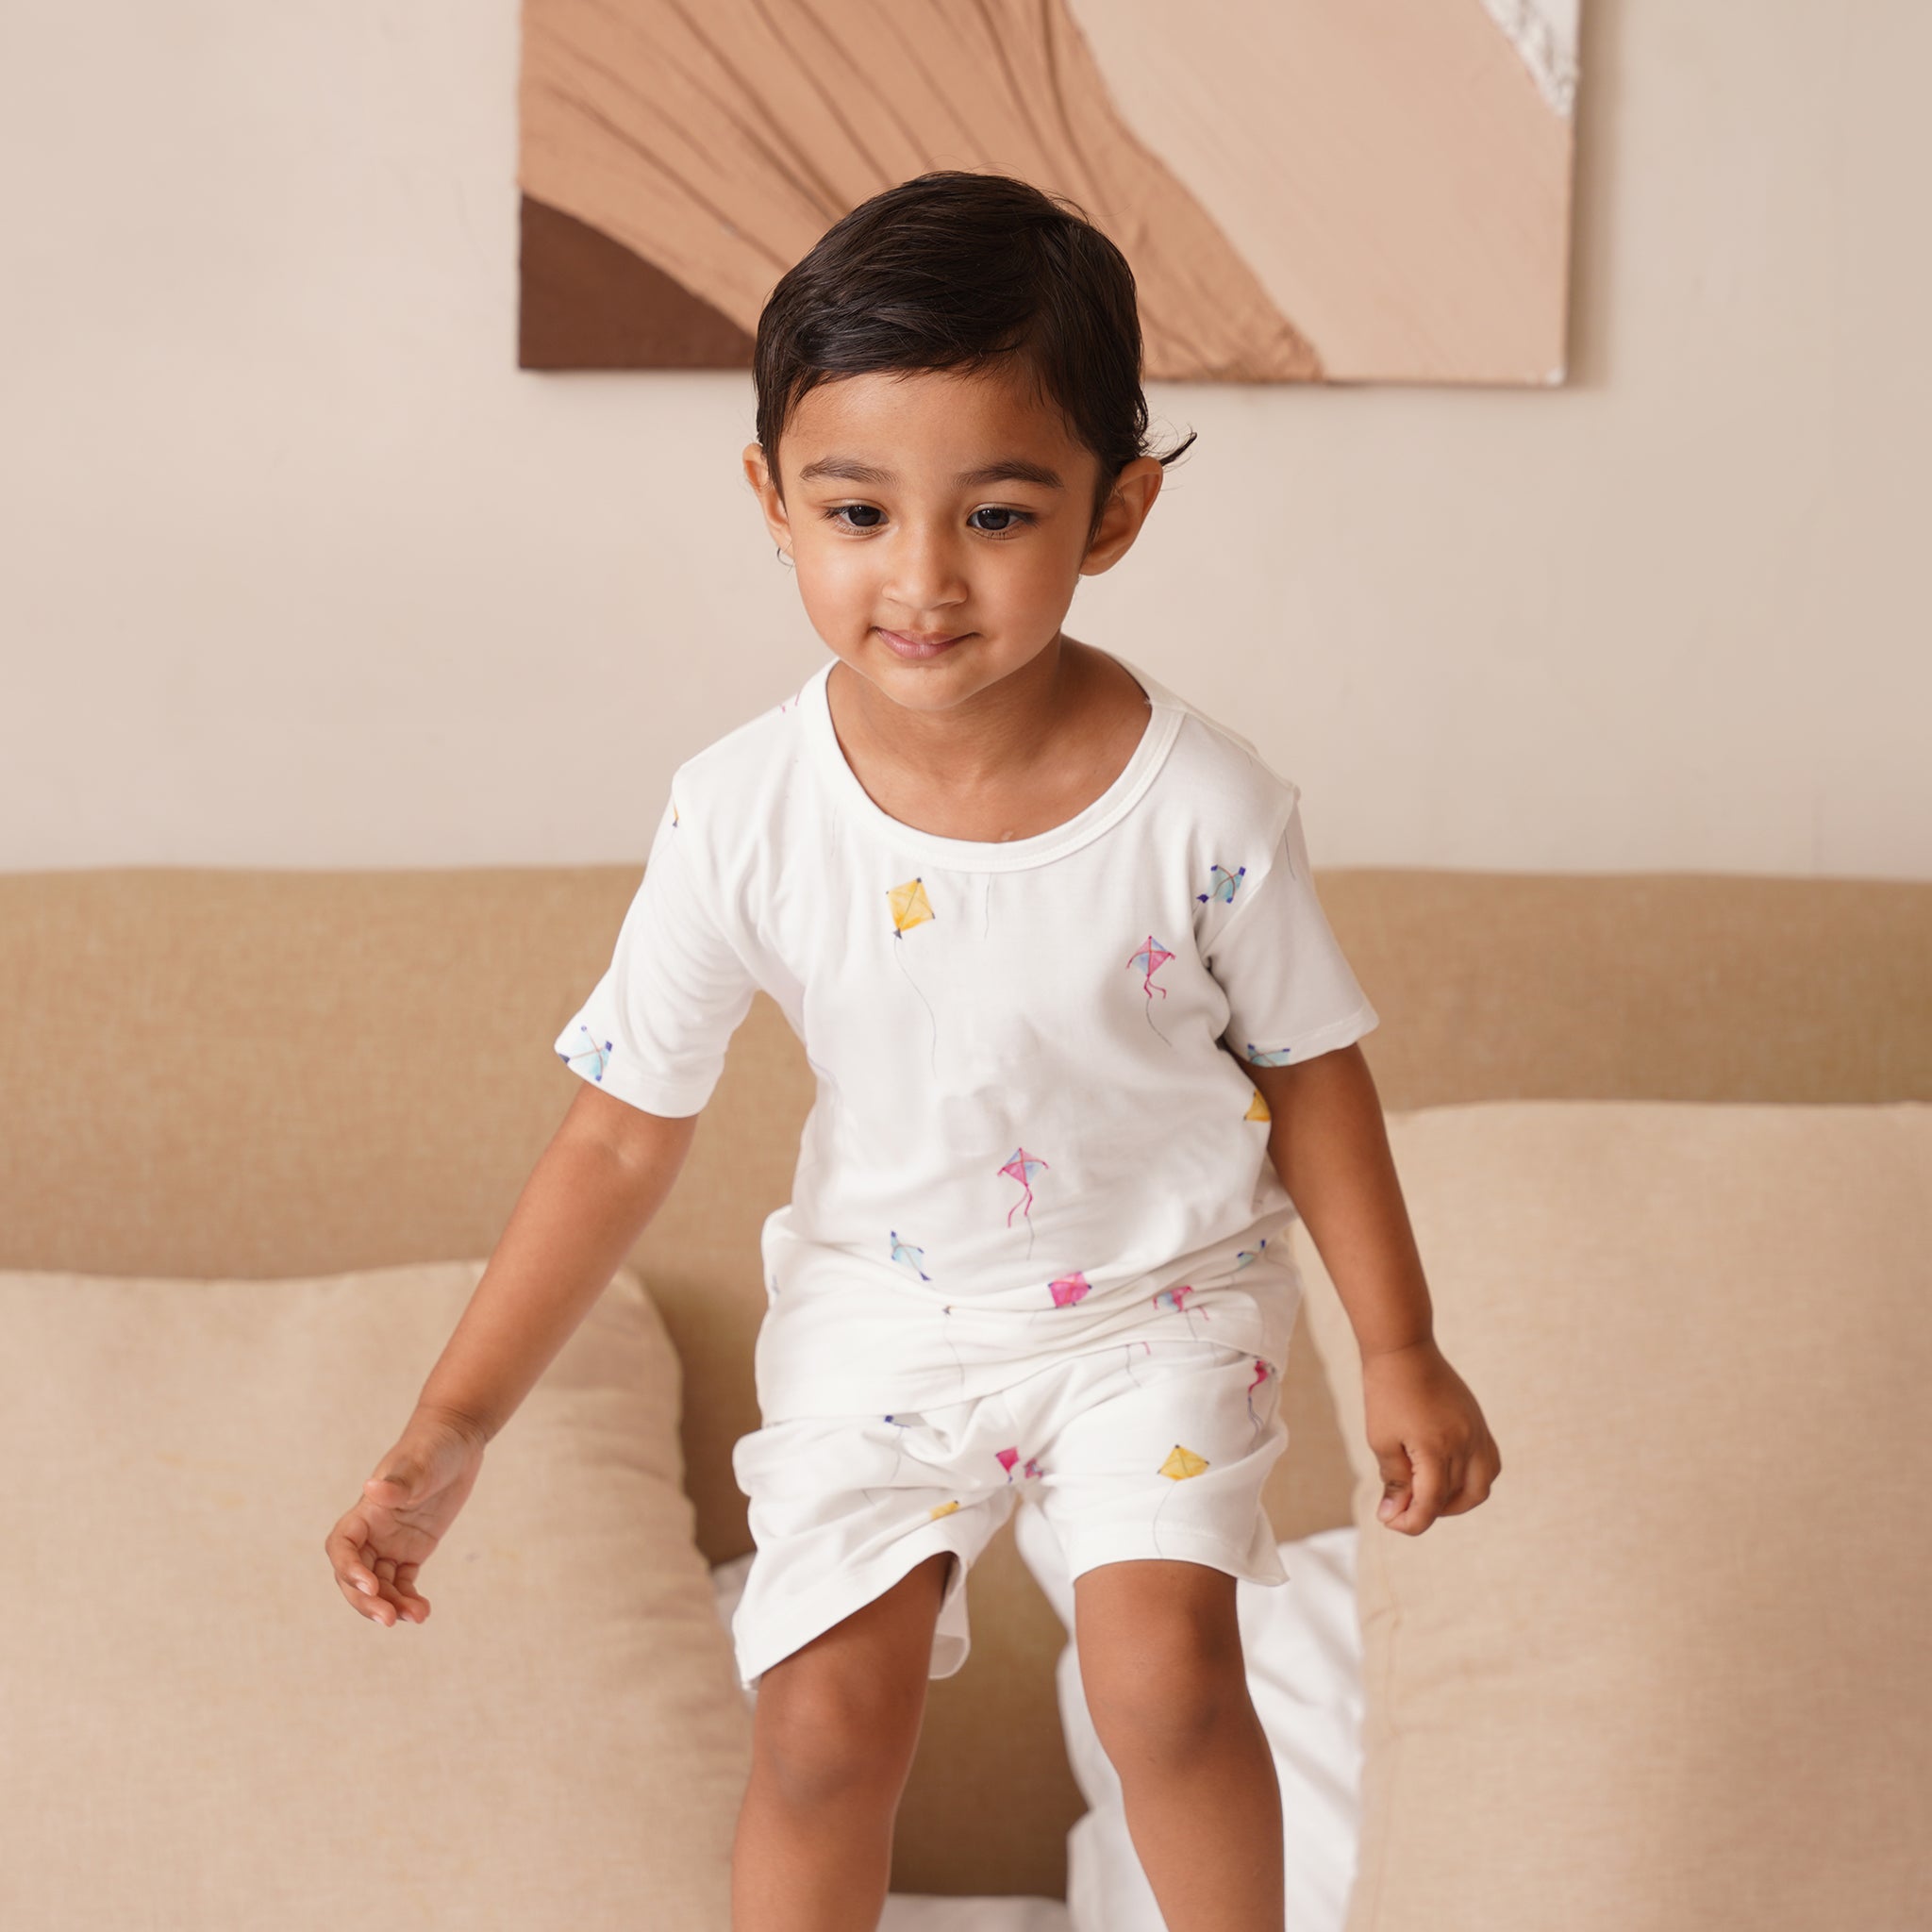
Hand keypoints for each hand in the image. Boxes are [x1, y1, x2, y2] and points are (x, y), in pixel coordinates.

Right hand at [324, 1408, 488, 1626]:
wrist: (457, 1438)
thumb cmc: (433, 1445)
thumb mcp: (421, 1462)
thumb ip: (400, 1482)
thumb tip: (372, 1489)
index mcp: (366, 1511)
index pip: (342, 1547)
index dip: (349, 1569)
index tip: (370, 1585)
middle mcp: (373, 1532)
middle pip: (355, 1576)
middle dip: (366, 1601)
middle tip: (389, 1620)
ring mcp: (391, 1543)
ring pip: (379, 1586)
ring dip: (391, 1605)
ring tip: (416, 1617)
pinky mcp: (413, 1550)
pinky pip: (402, 1583)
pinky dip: (407, 1599)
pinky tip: (422, 1612)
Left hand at [1361, 1339, 1500, 1534]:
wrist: (1405, 1350)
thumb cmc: (1386, 1393)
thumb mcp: (1381, 1440)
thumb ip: (1393, 1481)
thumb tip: (1394, 1516)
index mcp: (1435, 1448)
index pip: (1430, 1503)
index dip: (1410, 1522)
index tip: (1390, 1521)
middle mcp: (1464, 1443)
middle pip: (1458, 1498)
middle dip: (1431, 1511)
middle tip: (1406, 1505)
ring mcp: (1477, 1433)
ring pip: (1481, 1486)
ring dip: (1458, 1500)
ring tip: (1428, 1493)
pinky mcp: (1480, 1424)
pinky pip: (1489, 1465)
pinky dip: (1474, 1480)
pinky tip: (1449, 1476)